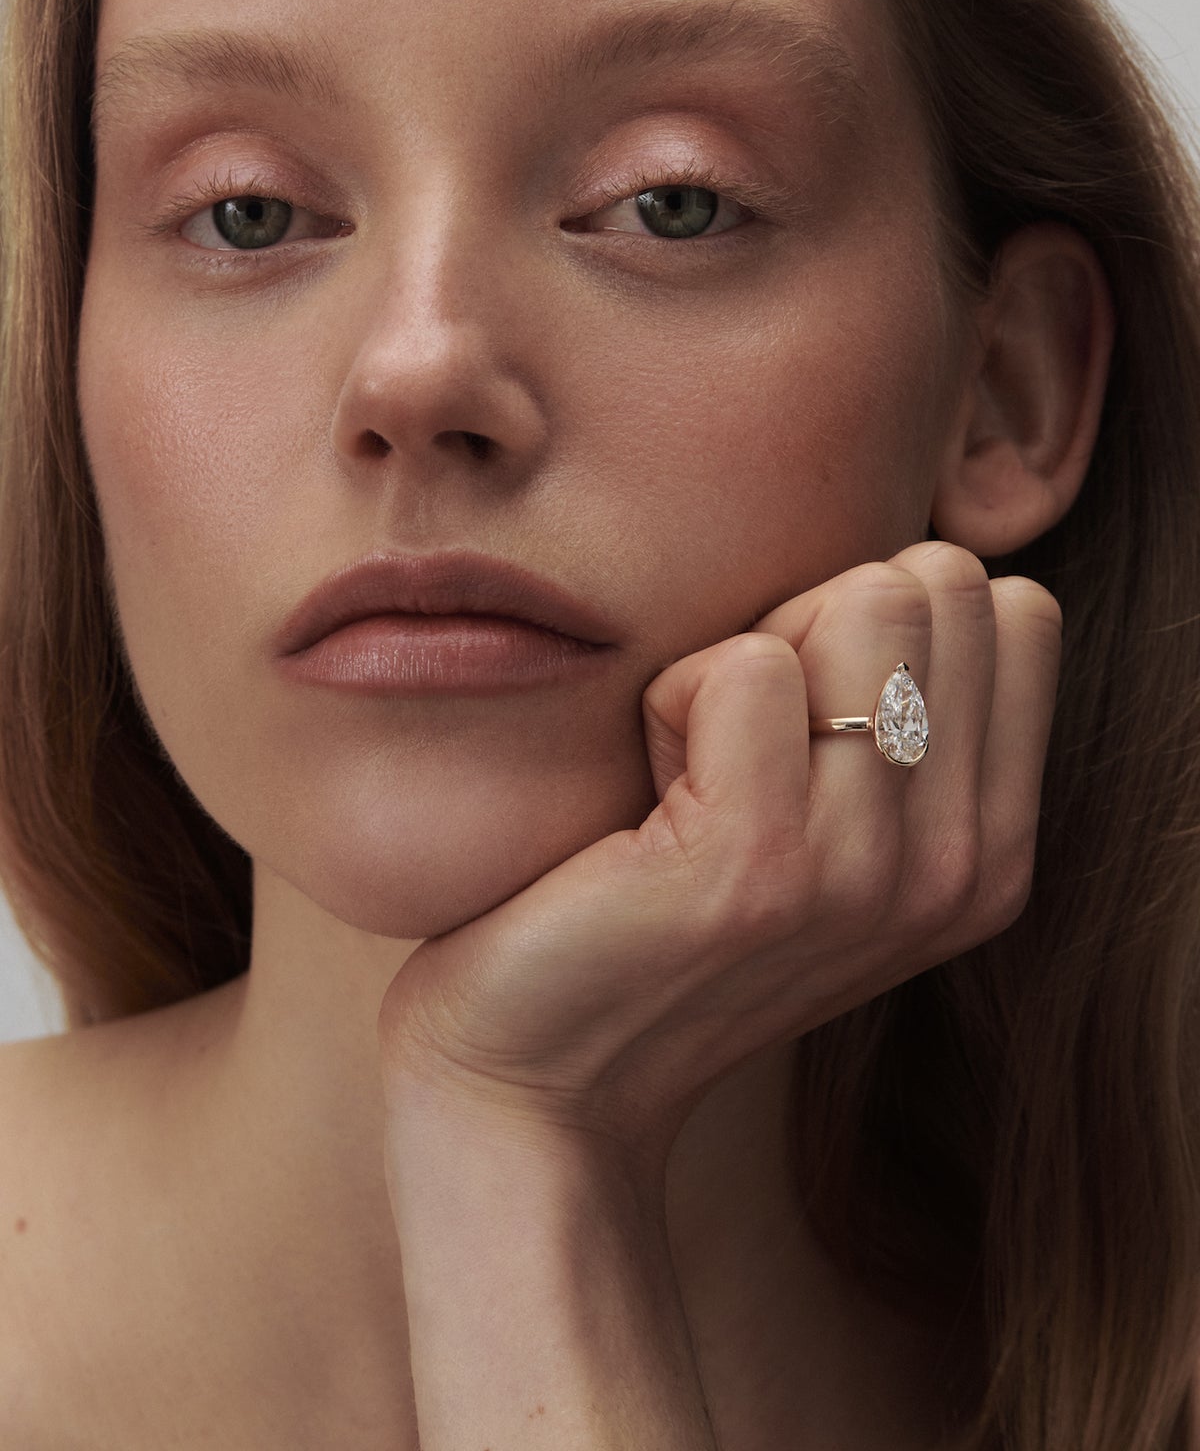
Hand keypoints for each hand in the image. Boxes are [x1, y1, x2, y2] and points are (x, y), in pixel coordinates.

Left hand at [376, 540, 1060, 1172]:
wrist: (538, 1078)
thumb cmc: (659, 912)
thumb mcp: (827, 823)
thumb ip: (898, 712)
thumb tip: (898, 569)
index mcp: (991, 848)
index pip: (1007, 605)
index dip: (879, 621)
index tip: (800, 718)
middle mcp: (959, 865)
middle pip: (938, 581)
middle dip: (817, 619)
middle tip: (737, 740)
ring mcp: (867, 871)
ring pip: (861, 599)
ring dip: (741, 658)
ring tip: (694, 771)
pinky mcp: (758, 867)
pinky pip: (743, 663)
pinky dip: (668, 700)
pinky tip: (645, 799)